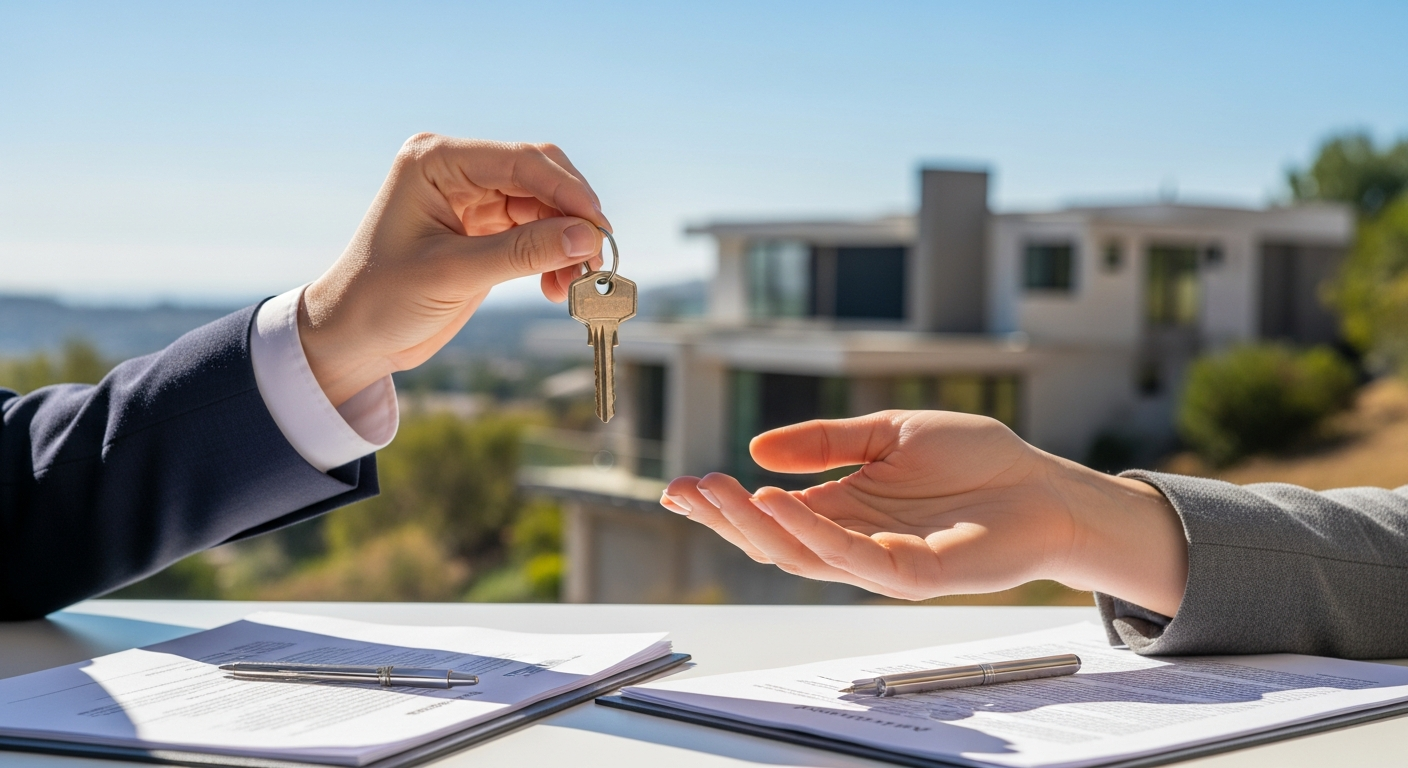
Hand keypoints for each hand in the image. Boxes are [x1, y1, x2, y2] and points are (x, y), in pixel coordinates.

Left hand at [299, 134, 609, 404]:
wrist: (353, 338)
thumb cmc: (382, 299)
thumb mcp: (454, 274)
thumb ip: (523, 252)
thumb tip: (588, 237)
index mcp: (437, 161)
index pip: (521, 161)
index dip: (568, 192)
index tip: (600, 229)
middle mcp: (457, 170)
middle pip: (541, 177)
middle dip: (572, 217)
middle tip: (596, 258)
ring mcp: (472, 197)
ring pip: (546, 207)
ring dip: (567, 243)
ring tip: (574, 284)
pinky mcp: (484, 228)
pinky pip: (536, 232)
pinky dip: (554, 257)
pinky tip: (558, 287)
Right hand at [662, 410, 1187, 615]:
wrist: (1044, 485)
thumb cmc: (976, 460)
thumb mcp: (887, 433)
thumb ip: (826, 442)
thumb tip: (757, 448)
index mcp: (842, 508)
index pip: (768, 513)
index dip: (721, 503)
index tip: (677, 486)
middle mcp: (851, 540)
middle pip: (771, 539)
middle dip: (721, 517)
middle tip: (681, 490)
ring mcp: (878, 562)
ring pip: (798, 554)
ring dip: (751, 523)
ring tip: (714, 491)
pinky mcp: (910, 574)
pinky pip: (849, 557)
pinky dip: (808, 531)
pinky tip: (777, 502)